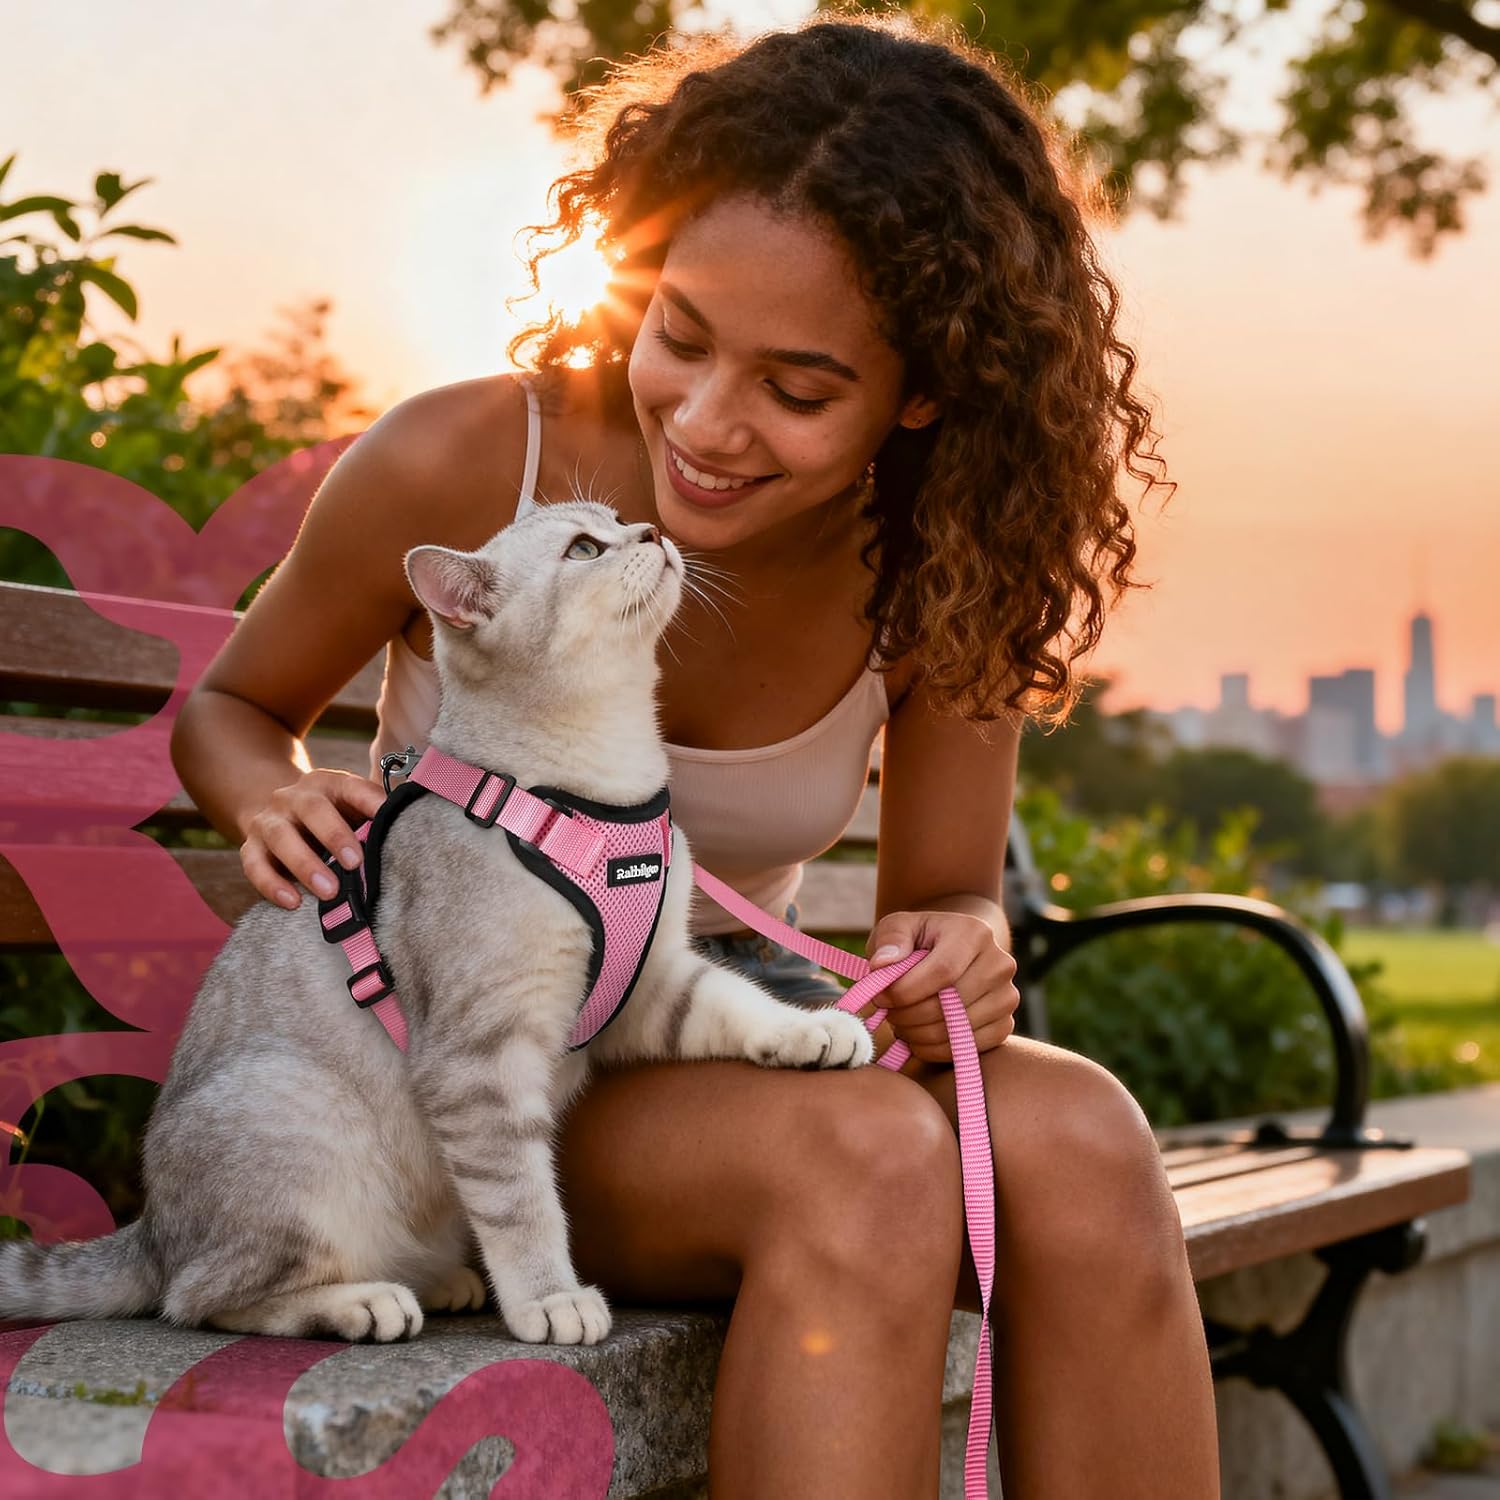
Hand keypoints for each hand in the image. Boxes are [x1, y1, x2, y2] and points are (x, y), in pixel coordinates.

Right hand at [240, 768, 385, 908]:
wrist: (279, 814)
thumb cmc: (332, 817)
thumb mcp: (352, 810)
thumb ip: (374, 818)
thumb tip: (408, 834)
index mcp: (327, 784)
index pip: (350, 787)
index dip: (368, 800)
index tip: (385, 816)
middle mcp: (294, 797)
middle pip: (312, 810)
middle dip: (334, 835)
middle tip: (355, 862)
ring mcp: (269, 821)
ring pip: (282, 838)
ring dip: (306, 865)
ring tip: (329, 892)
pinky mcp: (251, 847)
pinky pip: (255, 865)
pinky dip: (272, 885)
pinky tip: (293, 902)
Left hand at [863, 911, 1018, 1062]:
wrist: (955, 953)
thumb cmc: (921, 940)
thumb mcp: (900, 926)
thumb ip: (890, 939)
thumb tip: (882, 964)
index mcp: (974, 934)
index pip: (943, 971)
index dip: (906, 991)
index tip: (881, 996)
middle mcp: (999, 965)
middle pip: (949, 1005)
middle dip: (908, 1015)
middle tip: (888, 1013)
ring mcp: (1007, 997)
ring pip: (956, 1031)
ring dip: (917, 1034)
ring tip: (901, 1021)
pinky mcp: (1005, 1025)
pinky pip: (966, 1048)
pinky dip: (934, 1049)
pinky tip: (917, 1035)